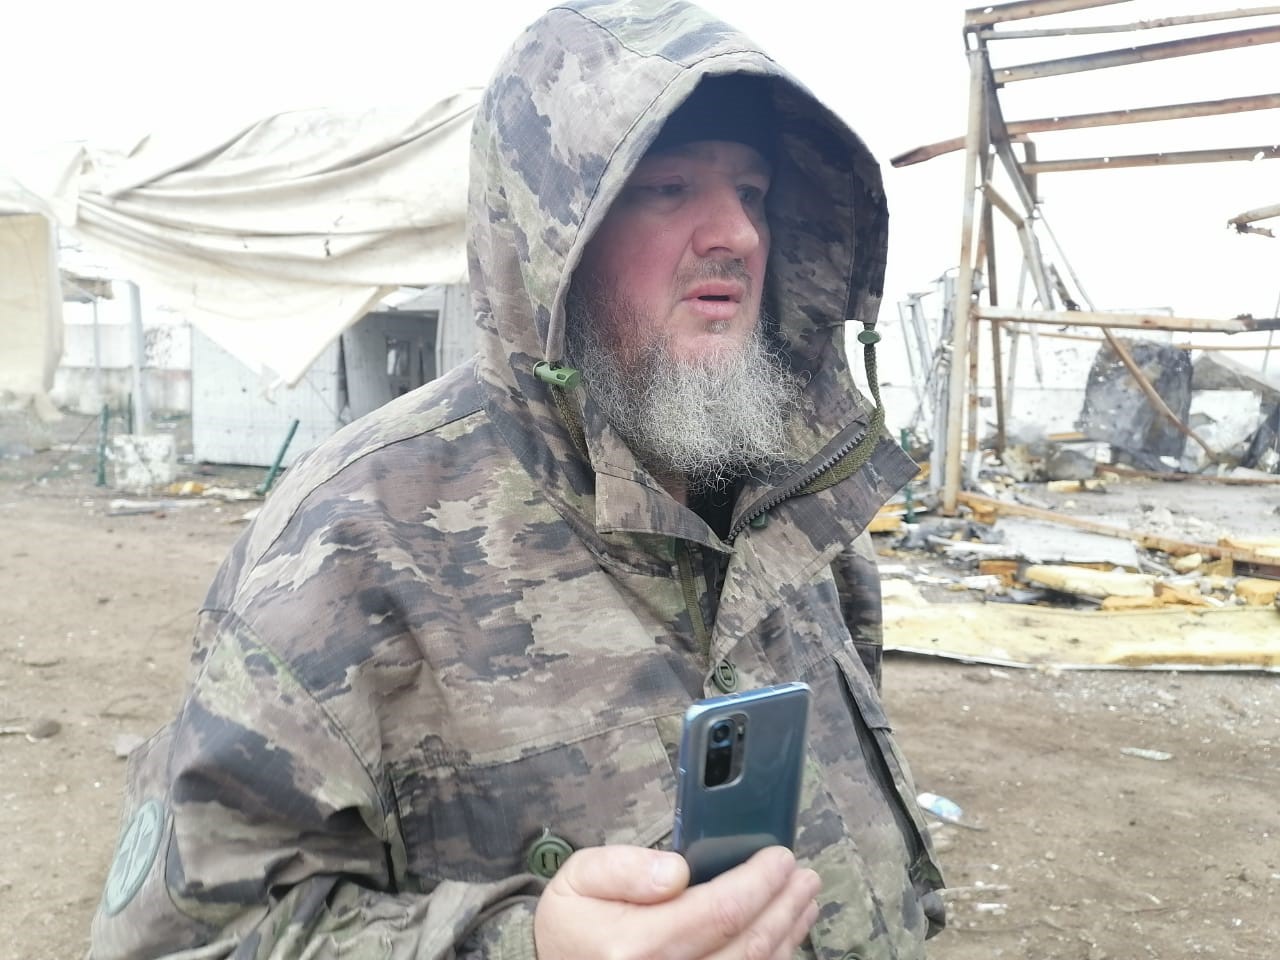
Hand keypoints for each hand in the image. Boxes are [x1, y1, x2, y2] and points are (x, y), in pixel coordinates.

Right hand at [533, 844, 820, 959]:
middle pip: (746, 946)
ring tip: (803, 901)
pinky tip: (783, 936)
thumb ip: (623, 868)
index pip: (717, 912)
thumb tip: (676, 871)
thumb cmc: (575, 924)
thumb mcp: (579, 878)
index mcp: (633, 947)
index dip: (757, 884)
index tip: (779, 858)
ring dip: (786, 935)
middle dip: (783, 907)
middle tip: (804, 877)